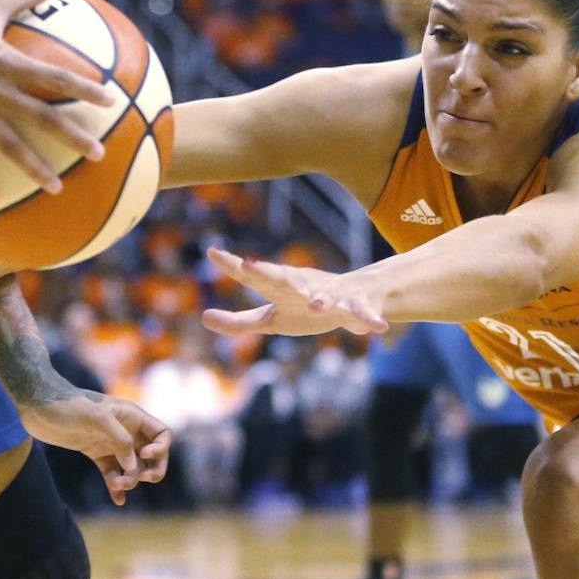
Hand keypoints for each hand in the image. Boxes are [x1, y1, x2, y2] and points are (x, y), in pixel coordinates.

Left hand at [20, 390, 171, 506]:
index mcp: (131, 416)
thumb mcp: (96, 417)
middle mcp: (125, 429)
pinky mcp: (95, 452)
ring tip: (117, 485)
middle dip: (152, 469)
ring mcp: (110, 442)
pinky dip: (116, 486)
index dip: (160, 449)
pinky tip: (118, 500)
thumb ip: (119, 439)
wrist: (38, 406)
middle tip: (142, 479)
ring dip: (130, 480)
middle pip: (153, 455)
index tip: (142, 456)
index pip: (162, 434)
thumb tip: (134, 466)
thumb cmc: (68, 405)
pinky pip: (112, 472)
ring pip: (132, 467)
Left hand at [201, 247, 388, 337]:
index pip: (253, 277)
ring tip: (315, 305)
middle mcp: (303, 286)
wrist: (355, 297)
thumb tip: (203, 318)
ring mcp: (330, 295)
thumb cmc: (305, 307)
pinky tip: (375, 326)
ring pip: (325, 296)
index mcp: (281, 287)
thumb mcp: (270, 319)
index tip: (212, 252)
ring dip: (321, 299)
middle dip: (268, 273)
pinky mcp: (354, 308)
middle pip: (283, 280)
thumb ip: (238, 323)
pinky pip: (362, 314)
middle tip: (249, 266)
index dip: (232, 266)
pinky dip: (368, 319)